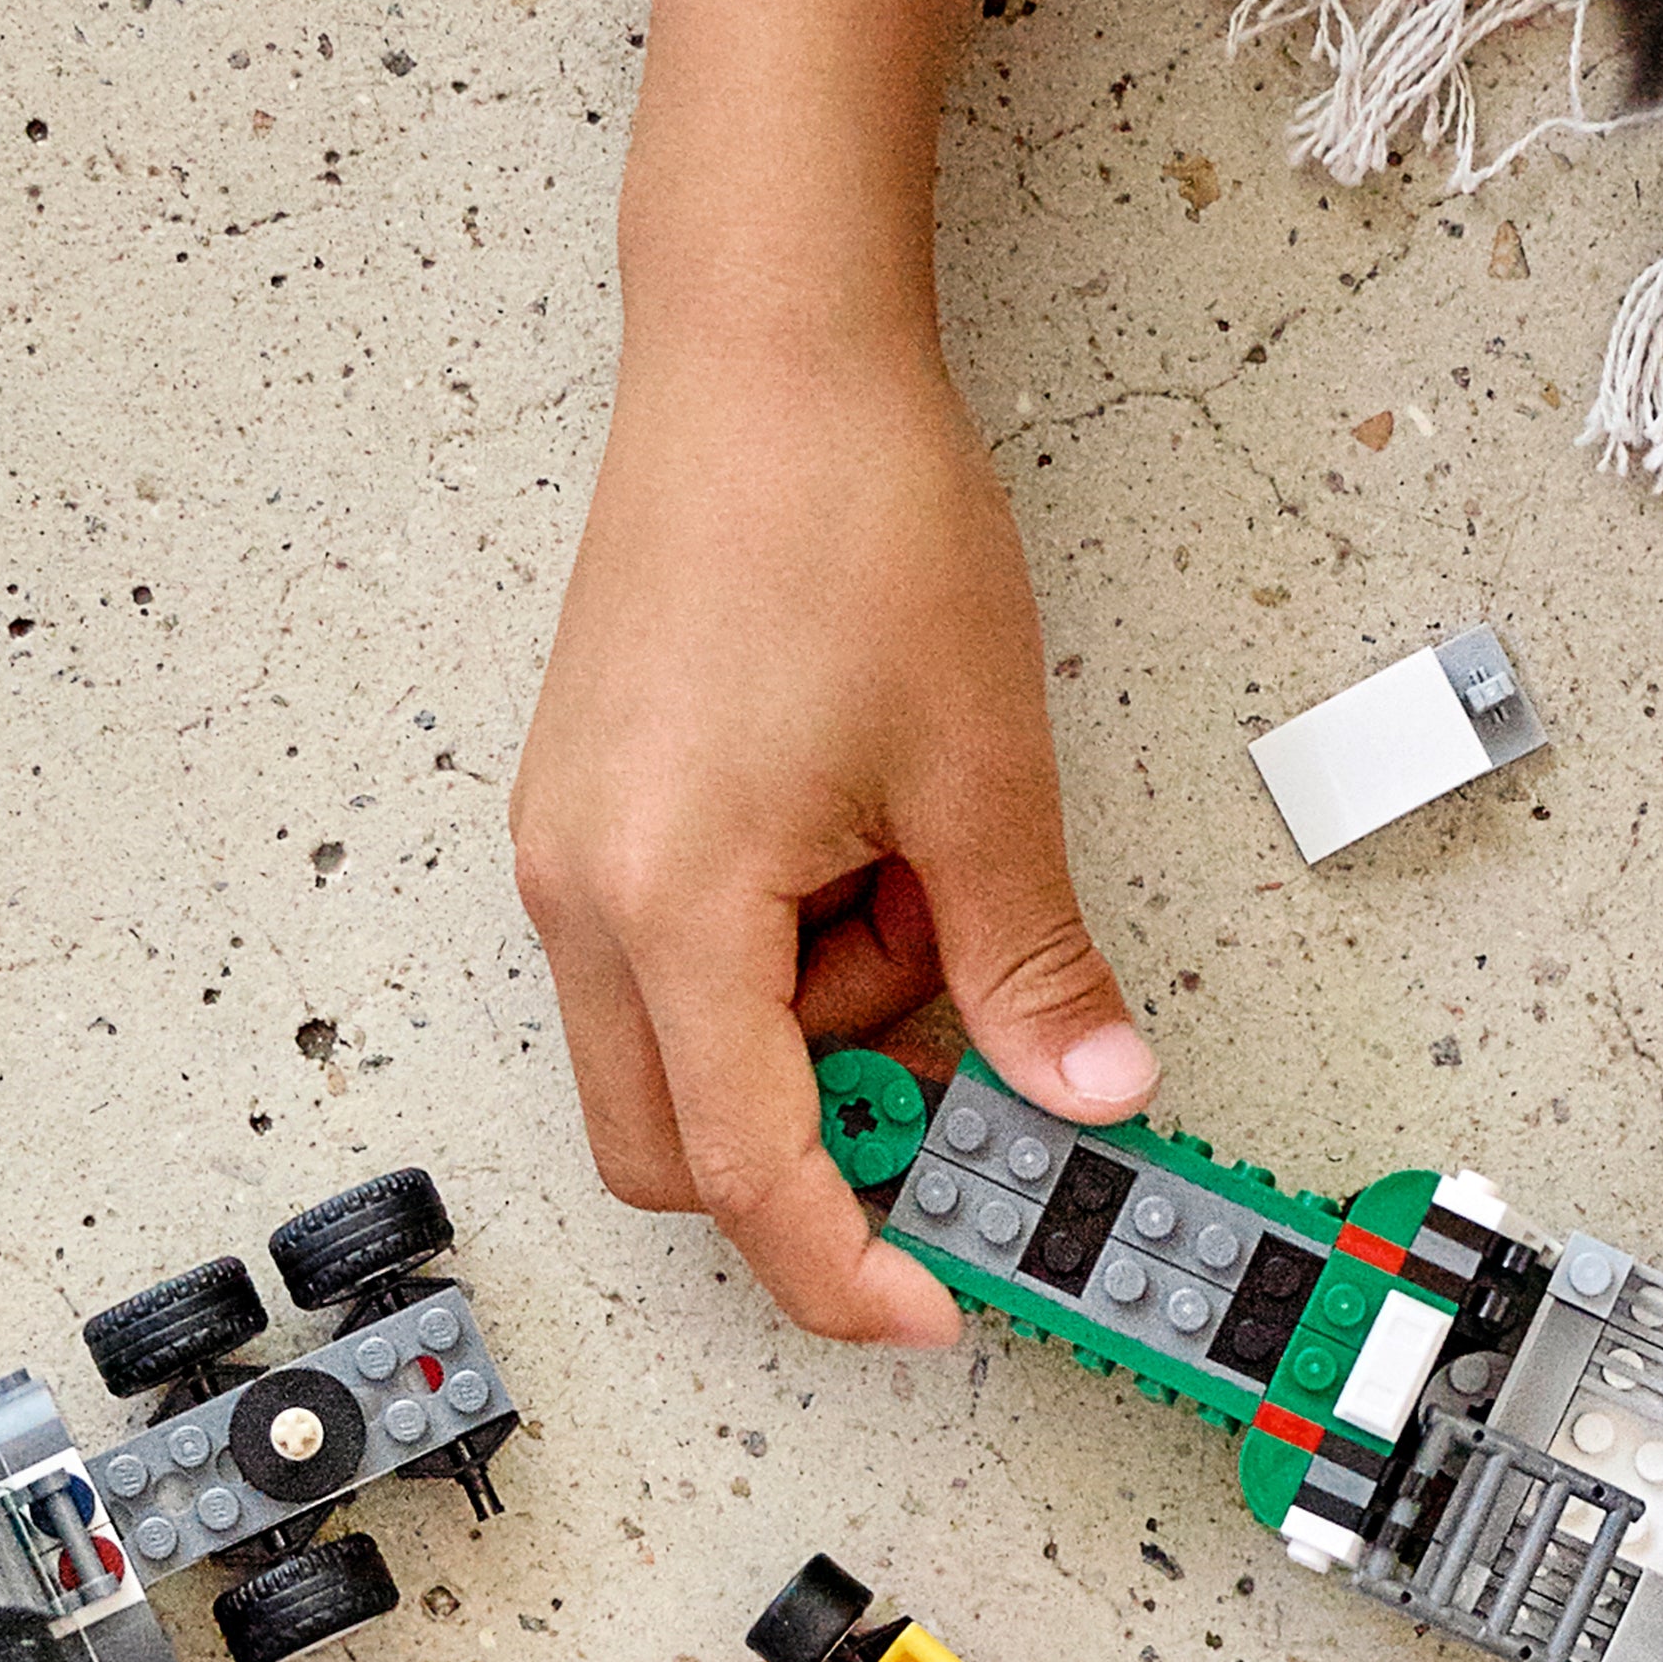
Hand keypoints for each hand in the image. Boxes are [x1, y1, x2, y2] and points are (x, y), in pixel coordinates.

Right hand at [511, 0, 1152, 1346]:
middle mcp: (579, 898)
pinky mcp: (590, 822)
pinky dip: (781, 966)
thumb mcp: (981, 775)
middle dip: (819, 1152)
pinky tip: (859, 849)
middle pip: (679, 1152)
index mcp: (666, 902)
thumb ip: (1029, 969)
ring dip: (814, 1032)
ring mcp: (569, 860)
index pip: (746, 1172)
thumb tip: (1093, 1100)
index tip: (934, 1311)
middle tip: (953, 1068)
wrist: (762, 350)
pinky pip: (679, 969)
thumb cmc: (854, 519)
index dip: (845, 1269)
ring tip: (913, 875)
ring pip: (685, 1061)